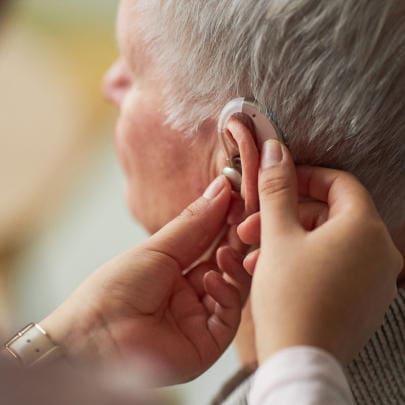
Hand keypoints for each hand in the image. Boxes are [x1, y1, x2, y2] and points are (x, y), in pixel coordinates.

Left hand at [40, 176, 247, 384]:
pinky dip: (226, 294)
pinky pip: (228, 317)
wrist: (93, 339)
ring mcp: (199, 318)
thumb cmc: (115, 290)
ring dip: (234, 266)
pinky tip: (211, 278)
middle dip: (236, 242)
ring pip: (234, 288)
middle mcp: (189, 294)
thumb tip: (221, 188)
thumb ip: (194, 222)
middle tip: (244, 222)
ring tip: (226, 251)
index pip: (210, 243)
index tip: (237, 200)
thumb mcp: (157, 249)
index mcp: (174, 270)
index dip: (225, 222)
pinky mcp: (207, 344)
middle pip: (225, 264)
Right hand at [244, 140, 402, 365]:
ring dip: (289, 240)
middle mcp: (380, 251)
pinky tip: (273, 271)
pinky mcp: (365, 298)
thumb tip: (275, 152)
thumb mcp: (277, 235)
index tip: (276, 182)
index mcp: (365, 228)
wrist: (300, 363)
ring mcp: (375, 277)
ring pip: (328, 241)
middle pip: (329, 214)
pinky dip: (305, 260)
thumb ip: (277, 188)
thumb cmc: (290, 297)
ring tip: (255, 255)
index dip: (304, 177)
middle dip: (286, 215)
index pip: (338, 183)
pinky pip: (334, 264)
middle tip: (253, 226)